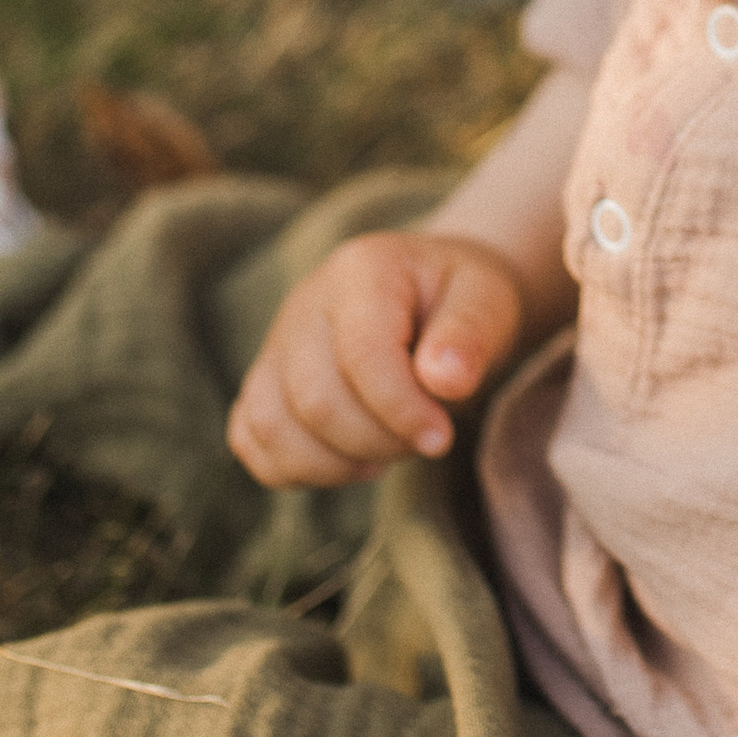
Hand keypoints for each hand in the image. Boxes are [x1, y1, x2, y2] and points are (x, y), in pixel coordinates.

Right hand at [227, 228, 529, 489]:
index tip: (441, 438)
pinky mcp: (265, 379)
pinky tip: (347, 458)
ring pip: (270, 425)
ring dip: (333, 463)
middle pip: (313, 399)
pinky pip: (249, 437)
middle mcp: (306, 302)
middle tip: (422, 439)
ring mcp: (277, 342)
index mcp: (363, 270)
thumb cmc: (463, 300)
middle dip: (375, 441)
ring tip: (384, 452)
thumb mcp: (488, 301)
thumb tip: (445, 380)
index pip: (361, 354)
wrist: (436, 293)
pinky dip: (293, 466)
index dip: (400, 410)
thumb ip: (470, 334)